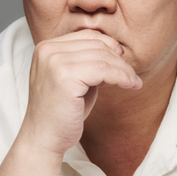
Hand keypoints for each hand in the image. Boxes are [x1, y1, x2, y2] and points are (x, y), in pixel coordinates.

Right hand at [20, 30, 141, 154]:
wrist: (43, 139)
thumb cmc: (61, 113)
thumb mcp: (73, 80)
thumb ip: (87, 62)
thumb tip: (116, 49)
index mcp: (46, 48)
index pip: (87, 36)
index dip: (109, 46)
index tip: (123, 60)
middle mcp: (47, 50)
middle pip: (96, 44)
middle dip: (119, 60)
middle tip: (132, 76)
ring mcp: (54, 62)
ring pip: (102, 57)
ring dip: (123, 69)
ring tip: (133, 82)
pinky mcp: (64, 77)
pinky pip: (103, 70)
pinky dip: (120, 76)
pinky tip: (129, 85)